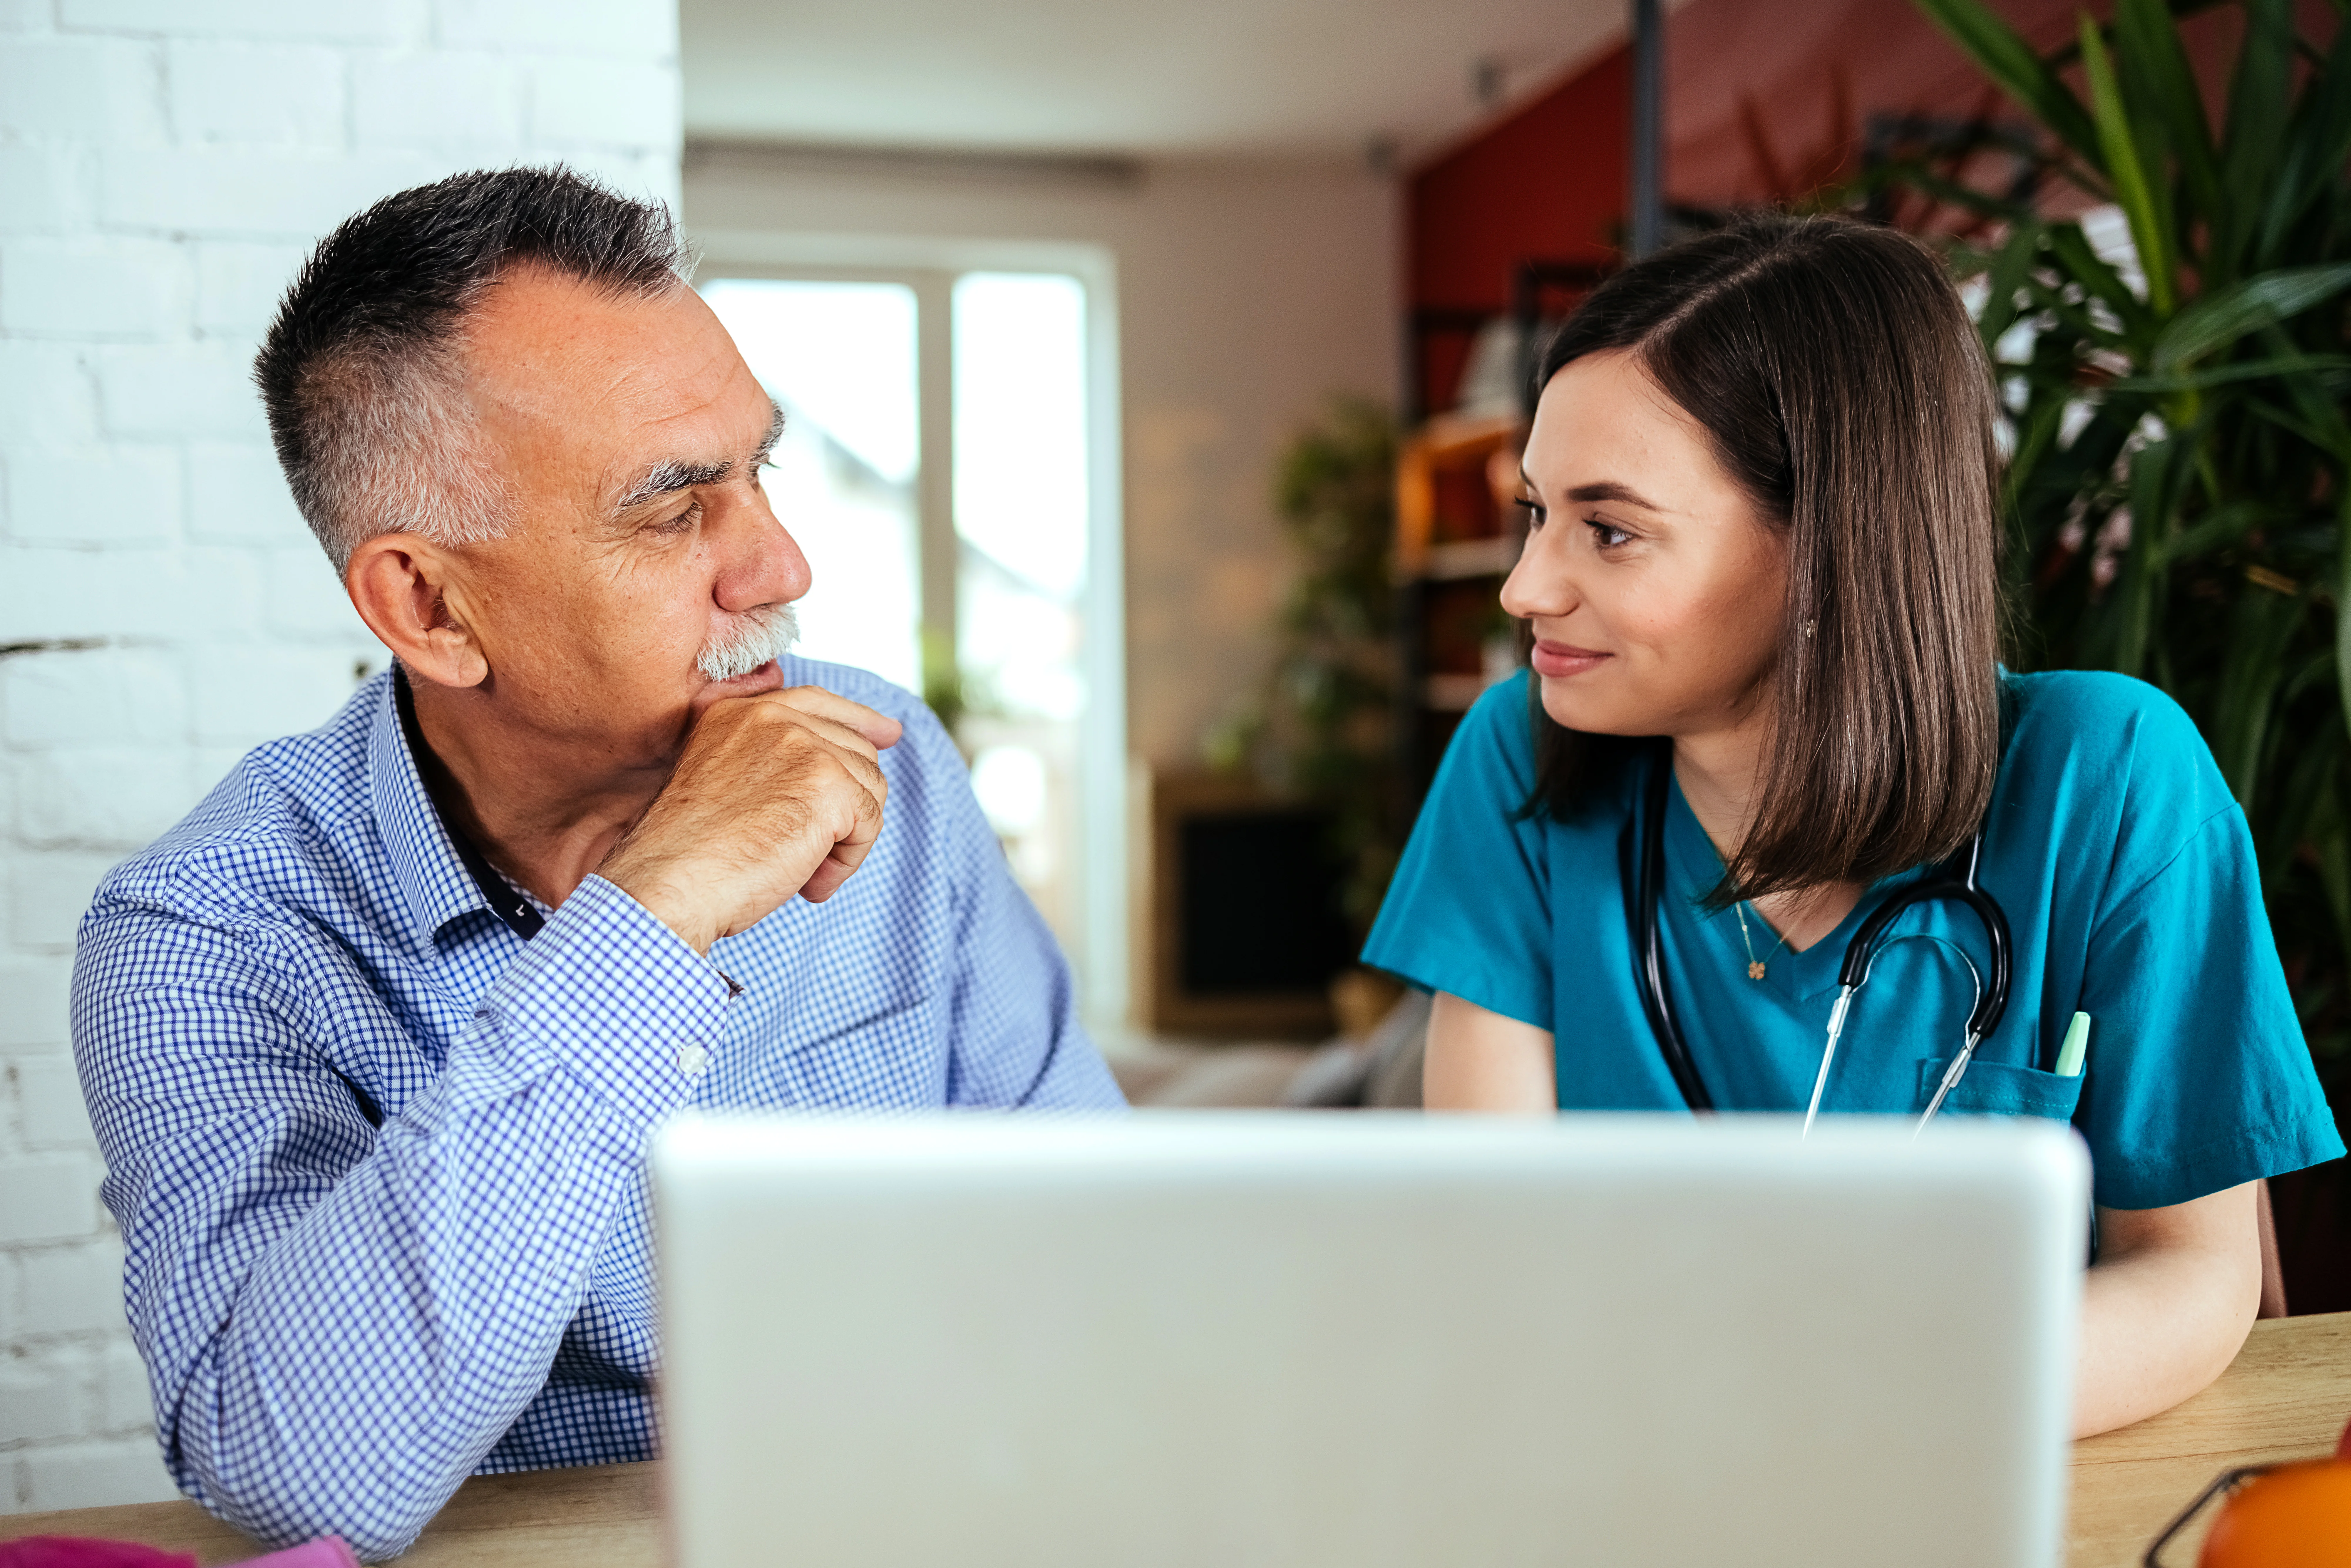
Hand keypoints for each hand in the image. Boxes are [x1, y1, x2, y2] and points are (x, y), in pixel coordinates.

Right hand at [597, 686, 902, 952]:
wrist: (670, 883)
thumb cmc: (690, 857)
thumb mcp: (726, 787)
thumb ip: (772, 764)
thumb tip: (851, 762)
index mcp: (739, 714)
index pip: (817, 702)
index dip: (859, 719)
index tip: (889, 732)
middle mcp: (772, 719)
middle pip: (855, 751)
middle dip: (847, 806)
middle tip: (803, 852)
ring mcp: (803, 747)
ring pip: (870, 789)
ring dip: (845, 840)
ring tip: (798, 871)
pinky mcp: (829, 785)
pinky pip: (870, 824)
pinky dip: (847, 862)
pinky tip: (809, 882)